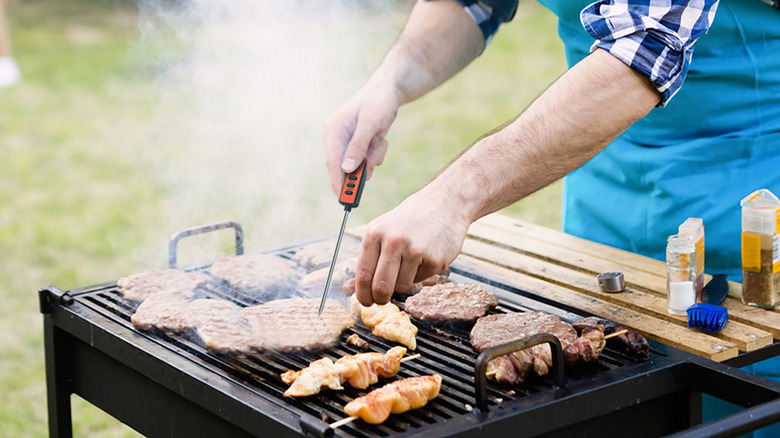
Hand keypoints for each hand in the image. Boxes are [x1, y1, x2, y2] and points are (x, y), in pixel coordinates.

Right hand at [323, 81, 399, 194]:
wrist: (389, 91)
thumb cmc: (377, 102)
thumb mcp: (370, 123)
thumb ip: (358, 145)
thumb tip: (347, 169)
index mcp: (333, 130)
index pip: (332, 161)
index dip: (337, 180)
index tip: (342, 197)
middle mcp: (338, 138)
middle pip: (345, 166)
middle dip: (361, 167)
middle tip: (369, 172)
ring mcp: (349, 142)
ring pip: (360, 164)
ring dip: (373, 157)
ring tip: (380, 140)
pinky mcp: (359, 145)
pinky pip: (368, 159)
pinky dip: (377, 153)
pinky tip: (380, 138)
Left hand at [354, 187, 471, 305]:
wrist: (445, 203)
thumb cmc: (411, 218)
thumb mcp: (384, 230)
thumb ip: (370, 257)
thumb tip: (351, 287)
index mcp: (375, 234)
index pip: (363, 275)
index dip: (363, 294)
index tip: (365, 301)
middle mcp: (393, 241)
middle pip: (381, 286)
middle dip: (380, 298)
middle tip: (382, 300)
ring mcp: (415, 250)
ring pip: (403, 286)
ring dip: (404, 283)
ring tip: (410, 264)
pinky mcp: (434, 259)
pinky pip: (422, 279)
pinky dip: (422, 274)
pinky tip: (426, 255)